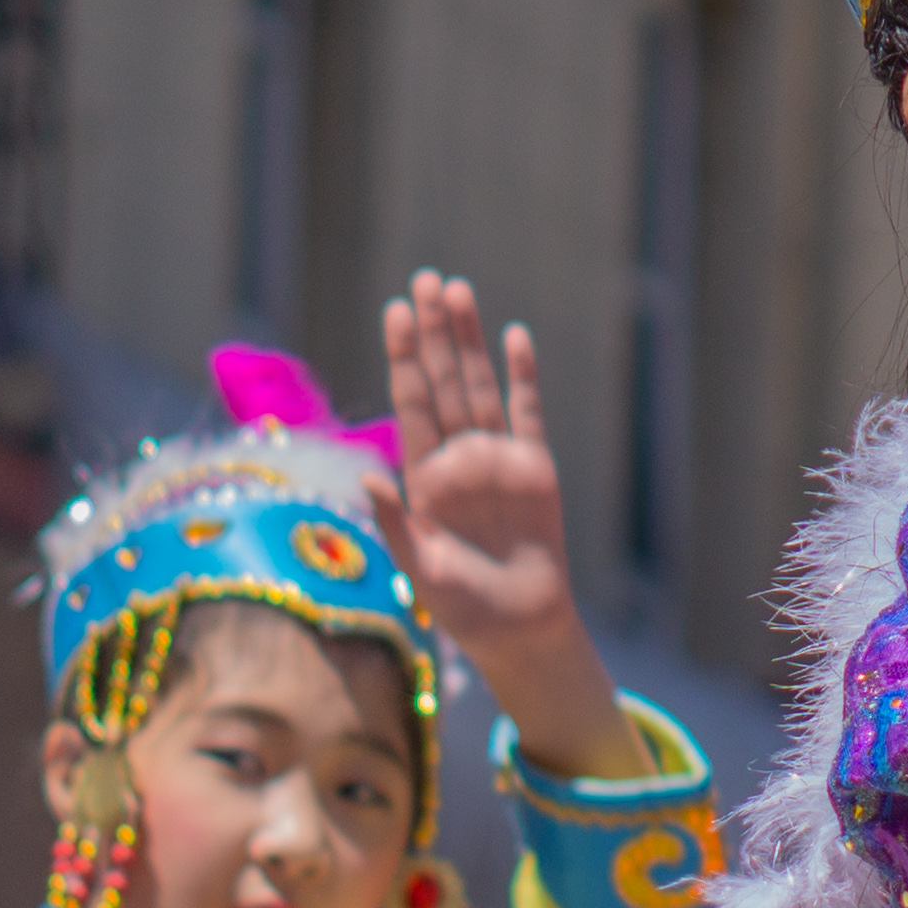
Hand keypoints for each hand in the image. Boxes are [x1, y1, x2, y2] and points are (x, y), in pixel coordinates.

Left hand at [376, 275, 636, 779]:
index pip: (410, 402)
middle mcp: (458, 457)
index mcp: (424, 475)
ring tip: (457, 291)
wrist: (521, 627)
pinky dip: (523, 375)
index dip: (403, 356)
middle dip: (432, 331)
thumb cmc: (465, 607)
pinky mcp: (537, 468)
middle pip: (442, 381)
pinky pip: (528, 411)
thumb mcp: (421, 570)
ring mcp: (497, 458)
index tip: (395, 311)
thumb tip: (370, 474)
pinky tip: (514, 336)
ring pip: (479, 385)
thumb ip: (397, 522)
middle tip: (424, 280)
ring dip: (468, 340)